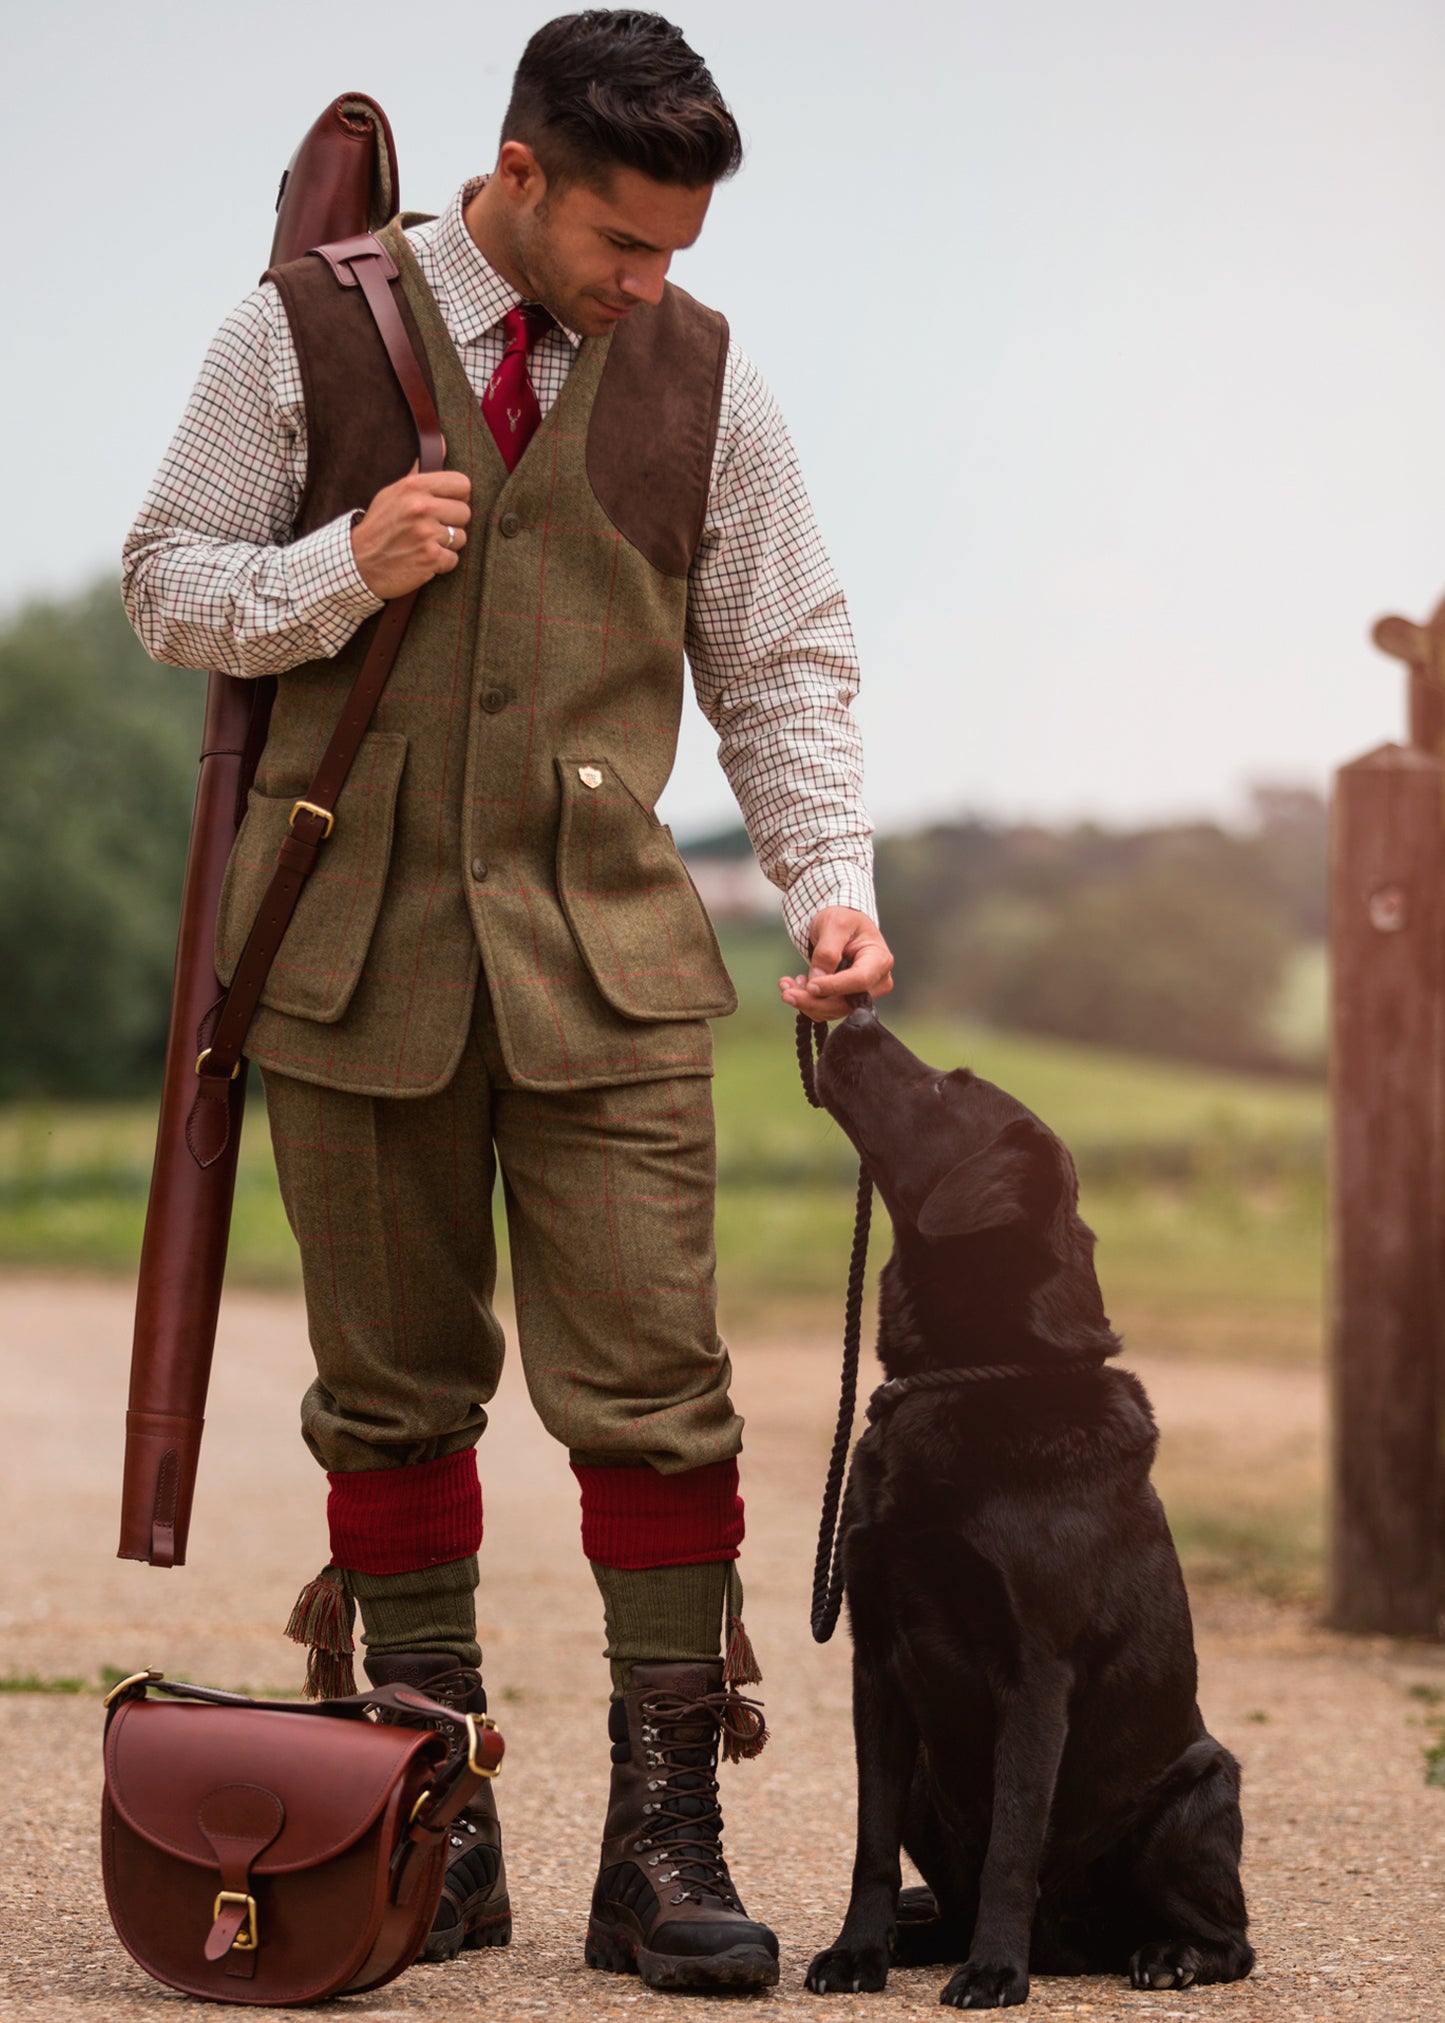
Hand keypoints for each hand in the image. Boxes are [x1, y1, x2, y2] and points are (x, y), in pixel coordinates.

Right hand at [351, 461, 472, 599]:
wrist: (359, 562)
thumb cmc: (379, 526)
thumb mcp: (393, 492)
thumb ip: (420, 472)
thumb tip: (442, 442)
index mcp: (413, 487)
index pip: (462, 484)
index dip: (457, 496)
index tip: (446, 504)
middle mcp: (421, 507)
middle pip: (465, 512)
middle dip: (451, 522)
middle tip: (432, 527)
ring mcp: (426, 534)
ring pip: (460, 537)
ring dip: (446, 544)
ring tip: (425, 543)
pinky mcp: (430, 558)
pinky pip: (453, 559)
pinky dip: (440, 563)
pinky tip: (423, 559)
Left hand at [779, 907, 894, 1022]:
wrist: (841, 926)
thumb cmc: (843, 919)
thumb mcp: (835, 924)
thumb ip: (828, 951)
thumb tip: (817, 979)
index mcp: (879, 959)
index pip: (860, 980)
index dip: (834, 986)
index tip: (810, 986)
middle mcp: (876, 981)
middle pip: (846, 1002)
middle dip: (813, 1001)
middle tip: (786, 993)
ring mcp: (864, 994)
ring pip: (833, 1010)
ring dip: (806, 1002)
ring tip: (787, 984)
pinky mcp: (849, 1000)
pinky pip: (827, 1009)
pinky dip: (808, 1002)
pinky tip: (798, 985)